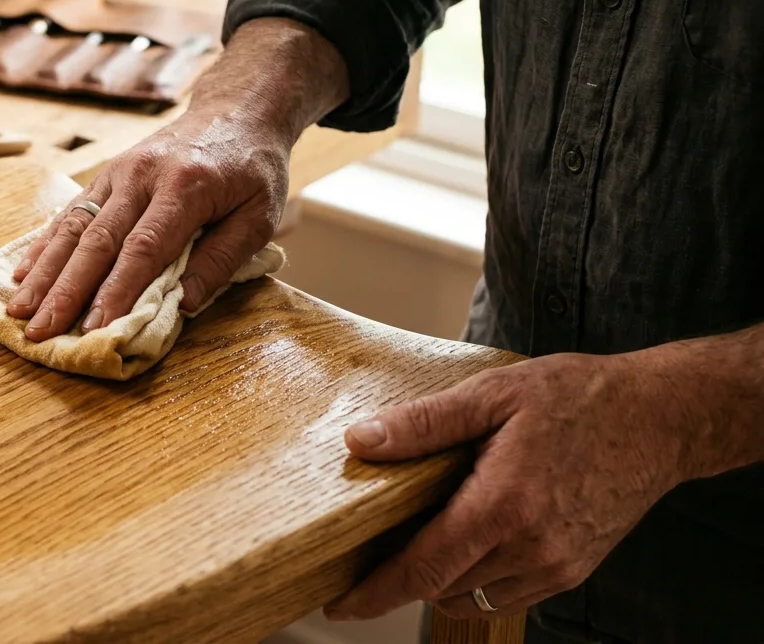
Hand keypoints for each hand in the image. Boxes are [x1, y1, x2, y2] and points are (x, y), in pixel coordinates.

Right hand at [6, 111, 290, 340]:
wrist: (235, 111)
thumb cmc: (251, 170)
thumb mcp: (258, 216)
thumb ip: (222, 259)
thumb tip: (182, 304)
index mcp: (185, 187)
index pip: (143, 248)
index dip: (116, 290)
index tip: (94, 328)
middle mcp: (142, 176)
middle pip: (97, 241)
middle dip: (66, 291)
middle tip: (41, 330)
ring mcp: (118, 172)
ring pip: (74, 227)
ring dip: (45, 272)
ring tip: (19, 309)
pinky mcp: (106, 175)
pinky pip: (70, 214)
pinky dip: (45, 246)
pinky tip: (24, 274)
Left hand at [323, 351, 699, 620]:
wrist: (661, 419)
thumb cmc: (578, 398)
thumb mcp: (493, 394)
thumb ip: (423, 424)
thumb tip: (360, 441)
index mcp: (503, 506)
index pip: (422, 569)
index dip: (375, 593)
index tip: (338, 605)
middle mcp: (531, 548)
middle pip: (441, 588)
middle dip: (401, 577)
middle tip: (374, 547)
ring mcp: (556, 566)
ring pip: (474, 598)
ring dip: (441, 579)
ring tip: (424, 536)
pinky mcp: (573, 570)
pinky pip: (509, 595)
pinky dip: (479, 578)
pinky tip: (472, 539)